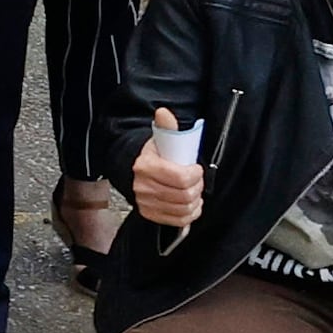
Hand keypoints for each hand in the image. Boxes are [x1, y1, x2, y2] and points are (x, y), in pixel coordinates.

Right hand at [129, 108, 204, 228]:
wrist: (136, 169)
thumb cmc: (155, 154)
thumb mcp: (161, 138)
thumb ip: (167, 126)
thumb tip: (164, 112)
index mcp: (146, 166)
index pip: (180, 178)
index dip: (195, 174)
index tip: (196, 168)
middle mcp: (143, 186)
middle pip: (184, 195)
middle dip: (197, 186)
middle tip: (196, 179)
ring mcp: (146, 202)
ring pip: (183, 208)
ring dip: (195, 200)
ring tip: (194, 190)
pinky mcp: (150, 214)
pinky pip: (179, 220)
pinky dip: (190, 213)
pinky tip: (191, 203)